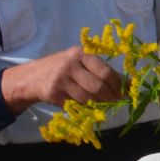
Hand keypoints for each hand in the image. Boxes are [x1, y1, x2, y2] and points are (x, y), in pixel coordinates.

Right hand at [0, 47, 122, 112]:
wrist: (31, 77)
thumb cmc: (64, 70)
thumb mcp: (80, 64)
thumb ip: (101, 71)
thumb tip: (128, 85)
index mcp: (81, 53)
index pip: (105, 71)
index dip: (118, 85)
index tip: (124, 93)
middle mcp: (70, 63)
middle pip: (98, 85)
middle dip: (110, 97)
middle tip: (115, 102)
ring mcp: (60, 78)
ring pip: (88, 97)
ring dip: (97, 104)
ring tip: (100, 104)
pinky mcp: (53, 92)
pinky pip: (75, 104)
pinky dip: (83, 107)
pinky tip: (83, 105)